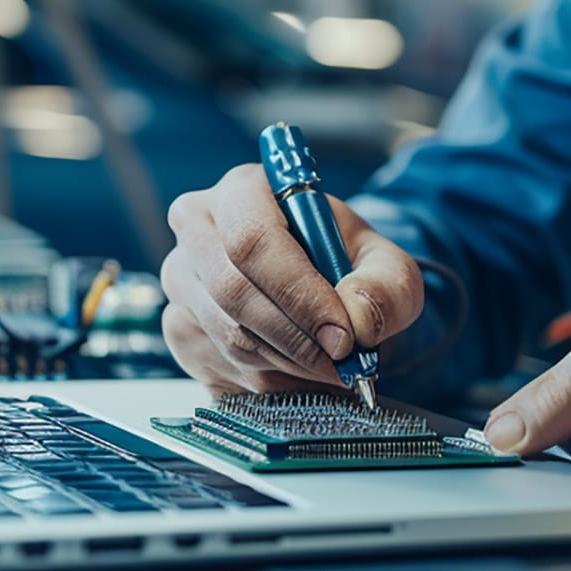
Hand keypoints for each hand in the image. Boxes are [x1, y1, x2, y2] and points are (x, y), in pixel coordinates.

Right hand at [160, 165, 423, 394]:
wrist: (326, 297)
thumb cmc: (352, 271)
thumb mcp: (390, 271)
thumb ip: (386, 289)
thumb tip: (358, 320)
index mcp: (245, 191)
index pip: (252, 240)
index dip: (298, 293)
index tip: (343, 334)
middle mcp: (198, 227)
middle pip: (233, 291)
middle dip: (297, 338)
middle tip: (342, 362)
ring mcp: (181, 278)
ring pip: (230, 336)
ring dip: (290, 364)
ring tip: (330, 366)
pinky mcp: (180, 326)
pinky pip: (223, 365)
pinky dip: (271, 379)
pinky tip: (299, 370)